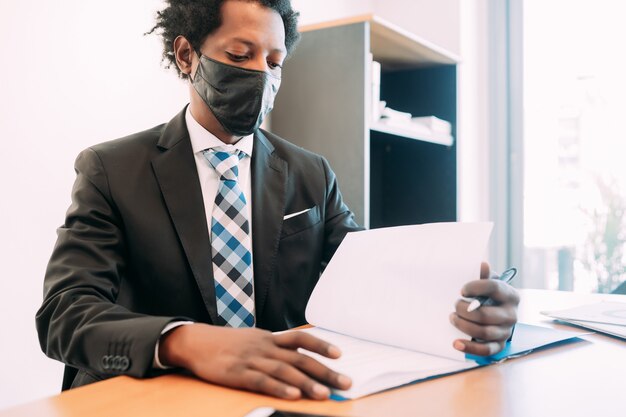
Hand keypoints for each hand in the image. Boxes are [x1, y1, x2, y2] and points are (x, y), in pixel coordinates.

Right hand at [159, 324, 351, 399]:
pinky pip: (261, 381)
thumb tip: (300, 357)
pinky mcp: (237, 373)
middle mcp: (264, 347)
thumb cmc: (228, 344)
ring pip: (284, 371)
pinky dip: (278, 388)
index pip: (300, 339)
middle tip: (345, 383)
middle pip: (299, 358)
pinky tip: (292, 395)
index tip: (340, 355)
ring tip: (323, 394)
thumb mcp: (254, 339)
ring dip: (306, 383)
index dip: (321, 345)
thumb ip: (275, 347)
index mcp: (269, 338)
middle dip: (325, 372)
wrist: (196, 342)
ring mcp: (251, 359)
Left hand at [450, 262, 519, 355]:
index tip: (461, 291)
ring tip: (452, 318)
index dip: (475, 288)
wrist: (499, 312)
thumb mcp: (489, 282)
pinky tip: (456, 343)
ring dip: (463, 326)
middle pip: (485, 315)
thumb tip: (483, 265)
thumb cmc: (490, 295)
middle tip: (454, 305)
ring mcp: (506, 331)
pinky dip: (470, 348)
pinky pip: (486, 350)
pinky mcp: (499, 345)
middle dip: (464, 311)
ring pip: (483, 332)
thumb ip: (484, 275)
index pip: (494, 288)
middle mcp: (511, 314)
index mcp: (510, 295)